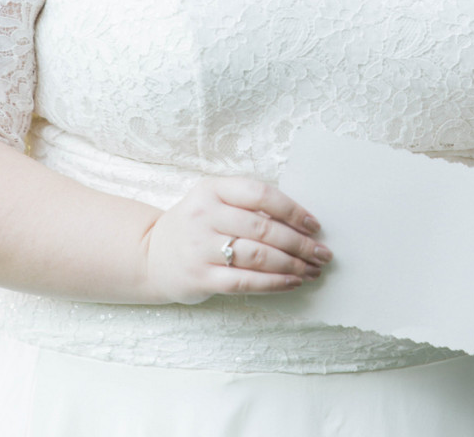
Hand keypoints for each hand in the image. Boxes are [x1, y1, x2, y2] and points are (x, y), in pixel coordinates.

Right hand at [143, 176, 332, 304]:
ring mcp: (200, 247)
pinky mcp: (200, 277)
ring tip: (312, 270)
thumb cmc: (196, 225)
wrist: (150, 254)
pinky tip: (292, 282)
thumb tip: (300, 223)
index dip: (292, 209)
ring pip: (258, 256)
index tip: (314, 225)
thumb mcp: (213, 202)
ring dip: (292, 265)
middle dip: (300, 243)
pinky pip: (245, 281)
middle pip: (264, 228)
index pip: (260, 194)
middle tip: (323, 253)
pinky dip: (274, 283)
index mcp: (212, 189)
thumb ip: (248, 205)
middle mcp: (205, 215)